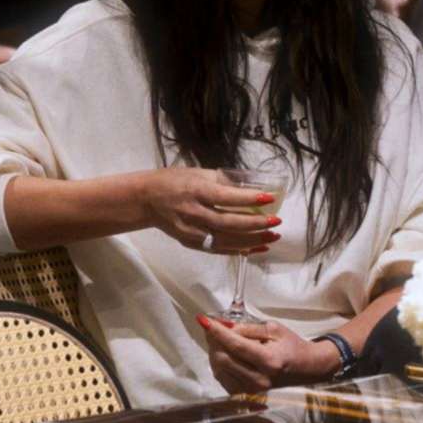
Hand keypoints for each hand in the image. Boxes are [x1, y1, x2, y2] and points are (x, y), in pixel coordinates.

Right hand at [139, 167, 280, 253]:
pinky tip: (256, 248)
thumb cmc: (174, 181)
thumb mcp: (197, 173)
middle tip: (276, 221)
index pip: (226, 197)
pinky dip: (239, 250)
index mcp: (196, 190)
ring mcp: (192, 231)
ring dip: (252, 240)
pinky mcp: (191, 243)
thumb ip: (221, 181)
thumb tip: (250, 188)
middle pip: (229, 222)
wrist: (146, 200)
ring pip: (226, 240)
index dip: (248, 198)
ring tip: (272, 237)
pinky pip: (218, 249)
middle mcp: (194, 212)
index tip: (270, 198)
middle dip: (256, 224)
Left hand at [198, 316, 341, 393]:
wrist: (306, 369)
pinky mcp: (247, 396)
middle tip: (213, 327)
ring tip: (220, 339)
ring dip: (214, 352)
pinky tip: (225, 354)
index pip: (235, 345)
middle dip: (213, 340)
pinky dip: (219, 364)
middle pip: (223, 359)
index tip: (203, 319)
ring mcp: (252, 391)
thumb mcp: (273, 329)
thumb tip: (223, 325)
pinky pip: (223, 379)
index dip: (216, 331)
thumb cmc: (291, 345)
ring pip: (219, 370)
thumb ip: (247, 328)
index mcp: (269, 361)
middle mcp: (259, 380)